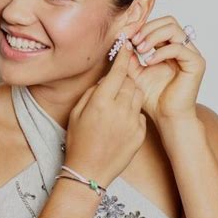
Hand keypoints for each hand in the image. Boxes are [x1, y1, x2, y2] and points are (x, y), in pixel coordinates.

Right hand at [65, 38, 145, 187]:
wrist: (89, 172)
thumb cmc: (79, 143)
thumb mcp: (77, 113)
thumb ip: (93, 92)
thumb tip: (107, 79)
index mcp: (101, 102)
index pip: (118, 71)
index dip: (123, 56)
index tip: (127, 46)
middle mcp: (119, 110)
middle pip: (131, 81)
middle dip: (125, 79)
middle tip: (114, 86)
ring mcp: (132, 122)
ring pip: (138, 95)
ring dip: (130, 94)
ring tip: (117, 105)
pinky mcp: (140, 134)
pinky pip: (140, 114)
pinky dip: (132, 113)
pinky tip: (120, 124)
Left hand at [126, 16, 205, 120]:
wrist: (166, 117)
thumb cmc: (153, 98)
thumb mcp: (135, 74)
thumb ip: (130, 57)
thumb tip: (124, 40)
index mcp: (170, 48)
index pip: (160, 25)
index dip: (143, 28)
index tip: (128, 38)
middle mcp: (183, 48)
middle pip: (169, 21)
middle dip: (148, 29)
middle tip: (134, 42)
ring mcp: (191, 54)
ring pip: (174, 29)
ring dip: (153, 36)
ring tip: (141, 50)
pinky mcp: (196, 63)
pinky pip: (178, 47)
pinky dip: (161, 52)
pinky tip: (149, 61)